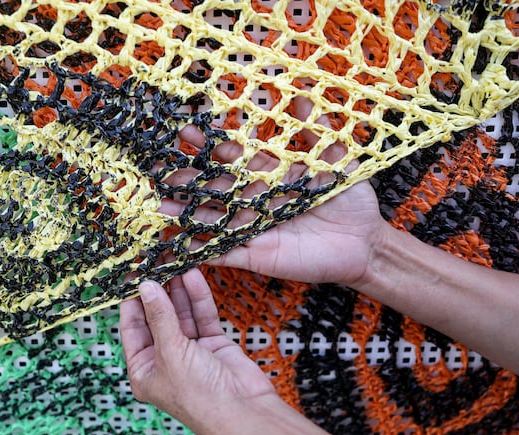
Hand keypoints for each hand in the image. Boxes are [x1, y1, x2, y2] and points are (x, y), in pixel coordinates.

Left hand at [119, 269, 276, 432]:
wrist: (244, 412)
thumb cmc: (199, 396)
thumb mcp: (170, 352)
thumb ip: (160, 317)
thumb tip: (146, 288)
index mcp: (144, 371)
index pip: (132, 329)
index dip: (132, 302)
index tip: (132, 275)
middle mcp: (165, 361)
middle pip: (157, 318)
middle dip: (157, 291)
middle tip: (154, 263)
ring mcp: (190, 352)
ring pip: (180, 314)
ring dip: (177, 290)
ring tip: (174, 263)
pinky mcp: (213, 345)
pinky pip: (202, 316)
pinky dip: (197, 297)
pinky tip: (192, 276)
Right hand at [168, 101, 387, 285]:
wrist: (365, 244)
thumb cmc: (351, 202)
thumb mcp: (337, 160)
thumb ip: (314, 131)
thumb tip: (301, 93)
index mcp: (267, 175)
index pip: (230, 158)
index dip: (208, 145)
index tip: (185, 130)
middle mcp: (253, 201)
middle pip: (211, 188)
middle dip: (184, 179)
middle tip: (153, 168)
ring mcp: (251, 229)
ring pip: (210, 220)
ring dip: (183, 214)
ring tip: (155, 205)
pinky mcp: (255, 256)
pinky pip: (223, 253)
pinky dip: (200, 251)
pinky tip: (175, 245)